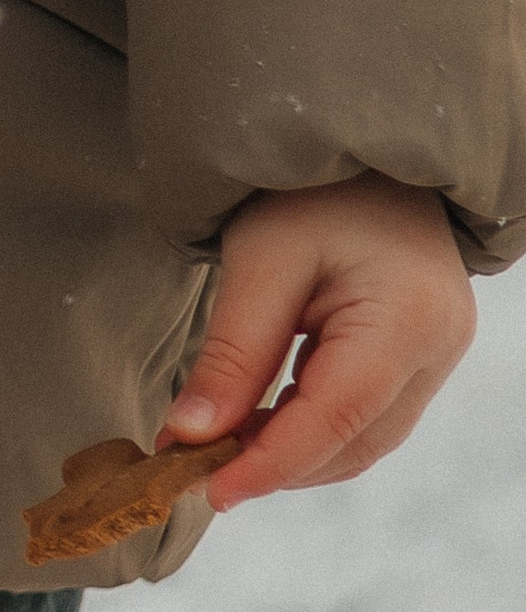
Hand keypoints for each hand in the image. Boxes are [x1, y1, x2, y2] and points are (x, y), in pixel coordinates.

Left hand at [161, 173, 475, 503]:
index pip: (335, 418)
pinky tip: (261, 417)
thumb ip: (233, 351)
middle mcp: (438, 347)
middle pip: (355, 439)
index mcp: (407, 318)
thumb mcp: (260, 255)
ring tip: (221, 446)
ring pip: (364, 435)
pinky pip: (368, 410)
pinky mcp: (422, 348)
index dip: (270, 463)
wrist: (359, 140)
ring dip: (294, 449)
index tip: (210, 488)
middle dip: (278, 463)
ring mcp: (438, 351)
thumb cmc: (309, 183)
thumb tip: (190, 433)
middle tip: (199, 467)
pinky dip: (314, 423)